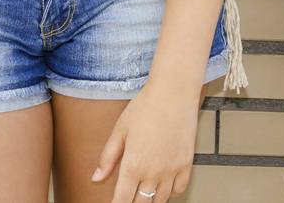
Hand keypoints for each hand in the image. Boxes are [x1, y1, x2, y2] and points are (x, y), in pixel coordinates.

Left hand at [90, 80, 199, 202]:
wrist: (173, 92)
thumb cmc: (146, 107)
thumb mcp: (120, 130)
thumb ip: (108, 157)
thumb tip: (96, 178)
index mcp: (133, 165)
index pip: (122, 200)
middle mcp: (154, 172)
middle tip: (129, 196)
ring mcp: (172, 169)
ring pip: (161, 200)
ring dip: (151, 200)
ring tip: (144, 193)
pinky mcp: (186, 163)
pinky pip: (180, 189)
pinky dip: (171, 192)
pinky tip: (164, 185)